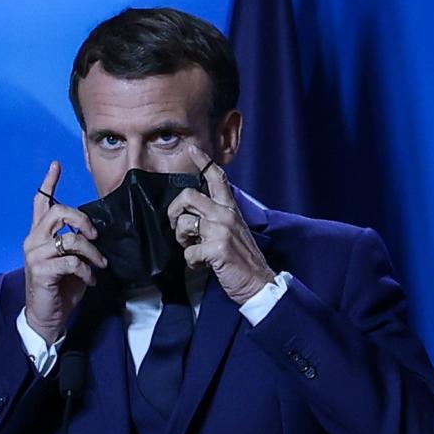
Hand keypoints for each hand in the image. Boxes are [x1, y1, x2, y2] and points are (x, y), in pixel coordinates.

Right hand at [23, 161, 106, 344]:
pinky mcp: (41, 271)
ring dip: (91, 252)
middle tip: (95, 235)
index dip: (49, 182)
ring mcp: (35, 255)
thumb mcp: (70, 261)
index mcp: (38, 235)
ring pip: (70, 238)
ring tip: (99, 265)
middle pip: (58, 212)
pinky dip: (87, 271)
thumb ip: (74, 243)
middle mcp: (33, 240)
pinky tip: (90, 280)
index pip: (41, 202)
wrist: (46, 318)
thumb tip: (94, 231)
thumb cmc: (60, 289)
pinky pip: (72, 262)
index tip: (56, 164)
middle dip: (82, 219)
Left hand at [167, 146, 274, 304]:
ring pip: (184, 224)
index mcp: (230, 208)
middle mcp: (226, 214)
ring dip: (182, 240)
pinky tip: (201, 265)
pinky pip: (189, 252)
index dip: (203, 161)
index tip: (192, 150)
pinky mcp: (218, 248)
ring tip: (193, 250)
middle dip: (174, 211)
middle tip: (179, 228)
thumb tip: (191, 215)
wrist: (258, 283)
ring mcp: (222, 230)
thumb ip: (215, 218)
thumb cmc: (241, 259)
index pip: (217, 178)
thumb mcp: (232, 231)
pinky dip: (191, 262)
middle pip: (188, 196)